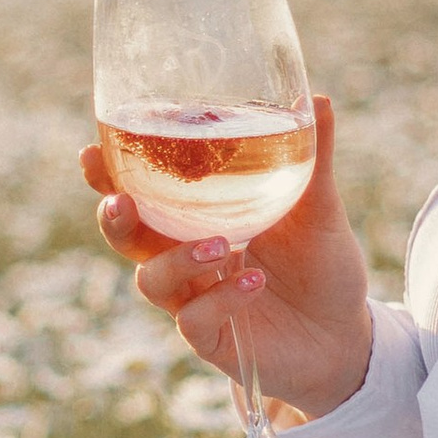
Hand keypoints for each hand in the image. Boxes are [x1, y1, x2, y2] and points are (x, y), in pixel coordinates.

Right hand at [81, 93, 372, 419]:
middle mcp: (185, 258)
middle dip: (114, 219)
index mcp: (197, 218)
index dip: (110, 176)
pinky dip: (219, 298)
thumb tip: (318, 96)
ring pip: (151, 280)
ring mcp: (194, 300)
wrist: (346, 335)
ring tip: (218, 244)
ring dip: (175, 259)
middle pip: (128, 238)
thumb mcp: (320, 206)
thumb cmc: (323, 265)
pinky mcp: (213, 340)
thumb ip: (313, 156)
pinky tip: (252, 283)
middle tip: (122, 202)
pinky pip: (193, 319)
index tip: (92, 151)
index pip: (142, 193)